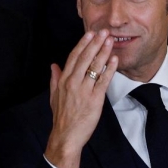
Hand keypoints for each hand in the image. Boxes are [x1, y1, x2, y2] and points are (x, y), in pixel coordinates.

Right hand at [44, 30, 117, 167]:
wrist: (66, 136)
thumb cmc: (61, 117)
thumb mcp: (53, 96)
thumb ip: (54, 79)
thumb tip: (54, 65)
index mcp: (63, 80)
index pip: (73, 57)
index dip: (82, 44)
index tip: (89, 34)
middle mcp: (73, 82)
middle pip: (85, 58)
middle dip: (95, 43)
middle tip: (104, 31)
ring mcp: (84, 90)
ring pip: (95, 67)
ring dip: (103, 52)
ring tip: (110, 41)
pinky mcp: (95, 99)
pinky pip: (103, 81)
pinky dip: (109, 69)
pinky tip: (114, 60)